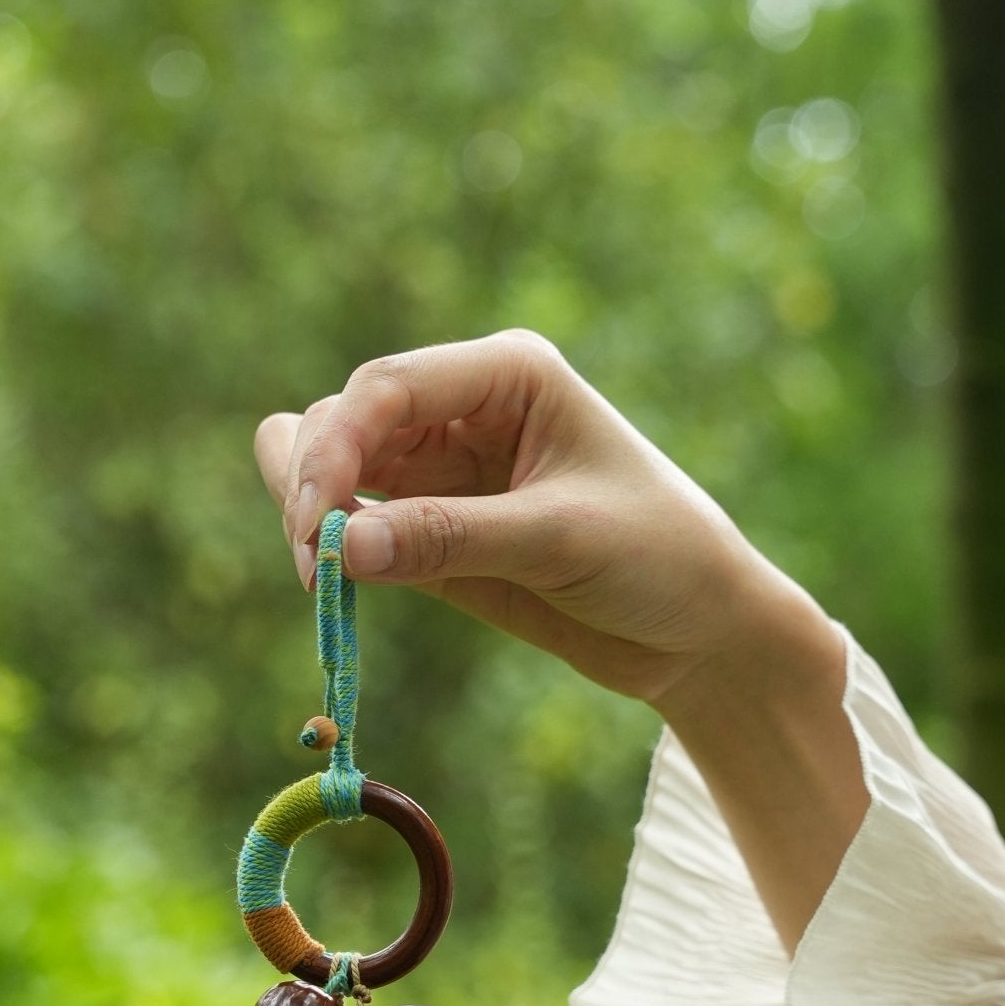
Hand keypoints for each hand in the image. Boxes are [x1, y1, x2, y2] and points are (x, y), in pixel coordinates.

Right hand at [253, 328, 820, 709]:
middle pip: (342, 420)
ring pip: (331, 466)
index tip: (317, 525)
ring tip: (320, 580)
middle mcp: (463, 409)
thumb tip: (341, 547)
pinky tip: (332, 583)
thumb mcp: (560, 541)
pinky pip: (351, 524)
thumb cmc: (658, 558)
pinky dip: (330, 547)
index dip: (334, 448)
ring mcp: (439, 470)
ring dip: (309, 513)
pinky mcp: (427, 530)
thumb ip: (450, 539)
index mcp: (506, 375)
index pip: (387, 387)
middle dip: (313, 484)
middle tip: (314, 568)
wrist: (696, 630)